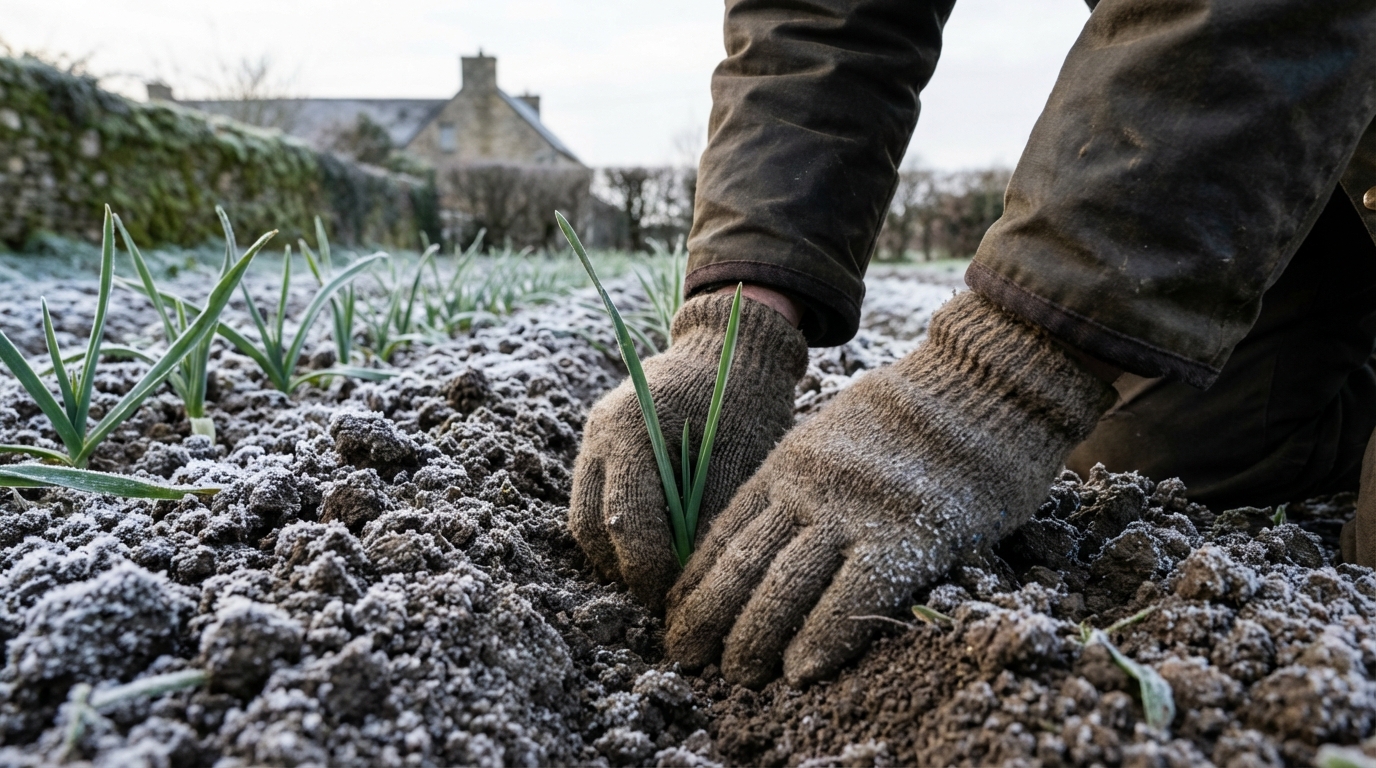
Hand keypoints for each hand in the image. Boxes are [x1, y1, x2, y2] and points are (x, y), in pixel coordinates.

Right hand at [571, 290, 807, 609]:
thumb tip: (692, 580)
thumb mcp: (741, 457)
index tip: (675, 600)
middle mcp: (599, 435)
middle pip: (590, 529)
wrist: (731, 345)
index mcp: (631, 431)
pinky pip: (595, 501)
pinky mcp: (600, 445)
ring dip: (616, 554)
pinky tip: (658, 541)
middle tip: (665, 596)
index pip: (626, 523)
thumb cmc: (746, 397)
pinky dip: (618, 529)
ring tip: (661, 573)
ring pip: (584, 520)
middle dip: (625, 570)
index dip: (649, 571)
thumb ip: (711, 518)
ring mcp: (593, 438)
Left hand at [664, 291, 1112, 685]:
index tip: (674, 615)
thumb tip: (775, 527)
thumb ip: (803, 478)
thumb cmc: (916, 415)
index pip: (726, 531)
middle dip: (707, 615)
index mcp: (789, 462)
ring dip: (753, 635)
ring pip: (784, 583)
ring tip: (735, 677)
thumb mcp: (836, 432)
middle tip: (685, 656)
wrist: (983, 381)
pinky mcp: (907, 534)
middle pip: (742, 562)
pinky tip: (799, 671)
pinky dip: (823, 636)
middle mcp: (809, 488)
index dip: (696, 579)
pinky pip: (854, 594)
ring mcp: (855, 511)